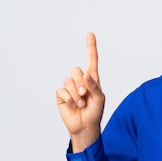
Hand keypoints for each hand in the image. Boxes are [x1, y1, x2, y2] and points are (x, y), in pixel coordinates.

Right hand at [56, 32, 105, 151]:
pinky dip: (69, 99)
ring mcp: (70, 87)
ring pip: (68, 80)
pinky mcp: (61, 95)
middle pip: (76, 69)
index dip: (90, 47)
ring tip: (81, 103)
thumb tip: (86, 74)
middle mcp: (80, 80)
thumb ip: (94, 85)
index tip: (90, 34)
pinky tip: (73, 105)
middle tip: (85, 94)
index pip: (91, 60)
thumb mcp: (99, 99)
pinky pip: (62, 90)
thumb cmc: (95, 112)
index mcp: (92, 79)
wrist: (85, 126)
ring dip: (76, 94)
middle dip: (81, 83)